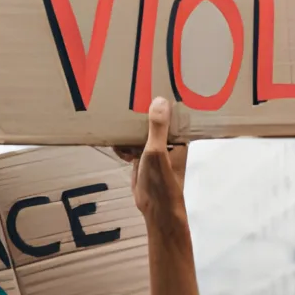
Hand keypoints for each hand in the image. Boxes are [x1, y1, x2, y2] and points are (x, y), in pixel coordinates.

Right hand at [113, 97, 187, 230]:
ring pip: (140, 133)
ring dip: (129, 129)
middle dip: (141, 114)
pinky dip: (123, 144)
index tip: (149, 85)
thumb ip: (157, 128)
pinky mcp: (142, 160)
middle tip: (126, 96)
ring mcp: (154, 151)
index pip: (171, 115)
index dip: (161, 103)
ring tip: (116, 116)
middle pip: (153, 122)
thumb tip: (160, 100)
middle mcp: (168, 142)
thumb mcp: (156, 151)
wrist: (155, 208)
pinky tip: (116, 144)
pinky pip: (131, 145)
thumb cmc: (161, 181)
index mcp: (178, 138)